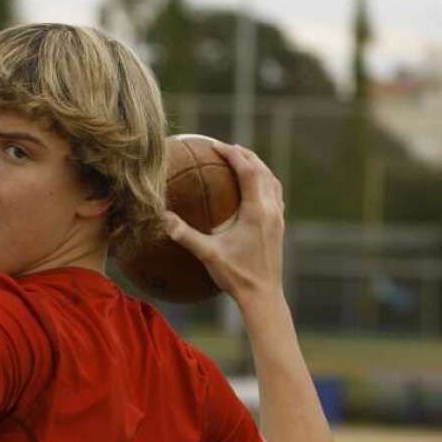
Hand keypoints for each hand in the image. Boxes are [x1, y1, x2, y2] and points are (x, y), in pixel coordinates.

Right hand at [162, 142, 285, 304]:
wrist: (263, 296)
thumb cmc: (236, 276)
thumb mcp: (207, 253)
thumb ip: (184, 234)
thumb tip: (162, 217)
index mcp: (257, 211)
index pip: (248, 171)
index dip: (233, 154)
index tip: (216, 146)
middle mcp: (271, 210)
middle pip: (263, 170)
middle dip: (245, 155)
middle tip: (226, 147)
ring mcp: (278, 218)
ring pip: (272, 181)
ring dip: (257, 166)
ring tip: (241, 159)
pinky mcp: (279, 226)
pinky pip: (275, 194)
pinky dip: (264, 181)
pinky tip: (252, 187)